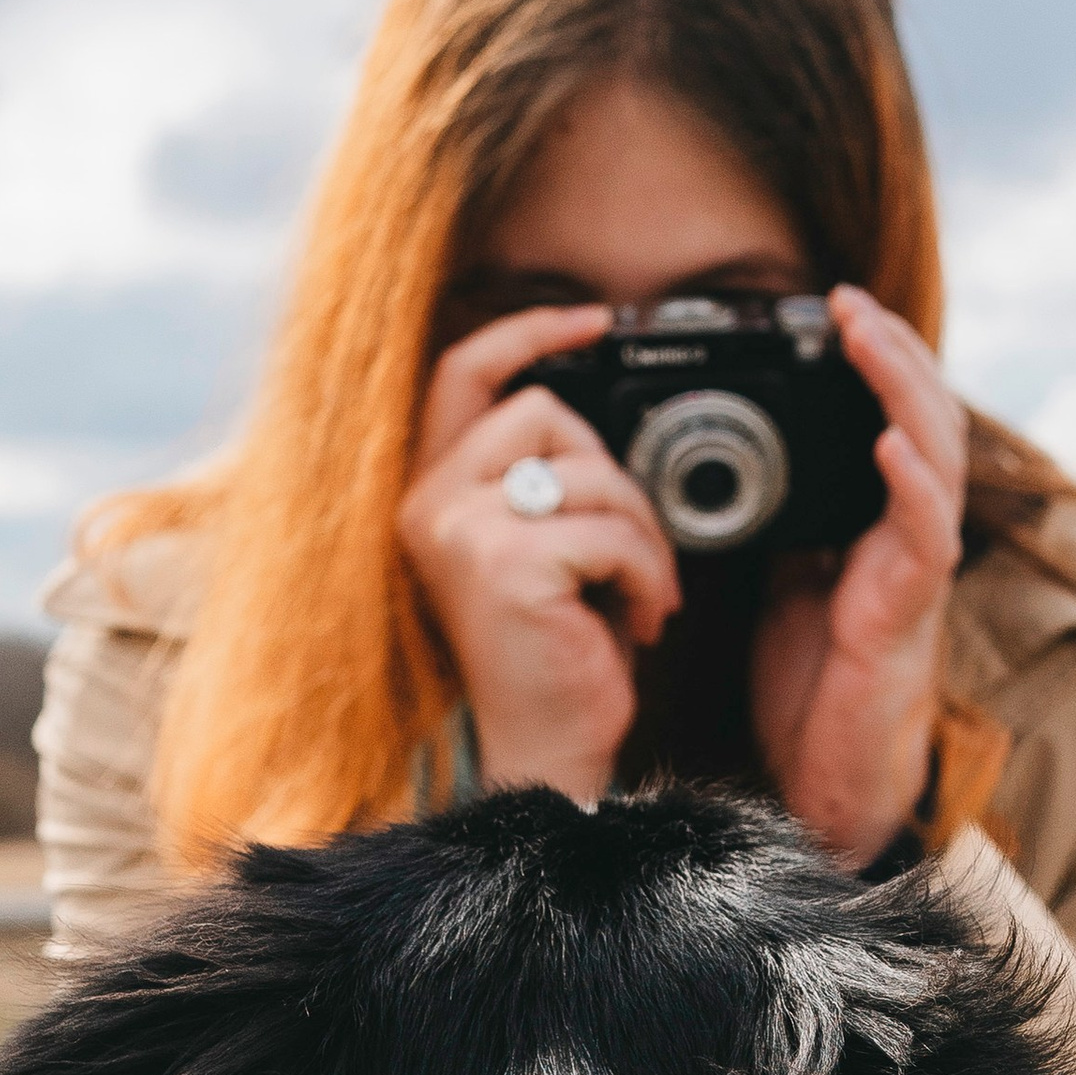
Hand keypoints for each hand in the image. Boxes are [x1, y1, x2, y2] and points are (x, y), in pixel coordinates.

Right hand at [397, 306, 681, 804]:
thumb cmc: (551, 656)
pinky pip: (613, 531)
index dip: (528, 332)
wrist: (545, 755)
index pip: (464, 372)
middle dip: (613, 478)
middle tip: (627, 553)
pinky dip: (646, 575)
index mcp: (431, 493)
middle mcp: (429, 505)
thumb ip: (538, 478)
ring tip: (635, 595)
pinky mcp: (506, 565)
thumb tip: (587, 409)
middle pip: (548, 413)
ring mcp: (461, 533)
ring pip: (592, 472)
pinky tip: (634, 622)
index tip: (594, 319)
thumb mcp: (535, 547)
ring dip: (641, 536)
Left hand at [749, 288, 966, 868]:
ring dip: (905, 391)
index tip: (835, 309)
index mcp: (877, 521)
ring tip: (870, 337)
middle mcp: (908, 535)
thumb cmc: (816, 686)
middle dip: (893, 353)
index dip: (875, 361)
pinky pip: (923, 536)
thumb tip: (736, 464)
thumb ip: (786, 521)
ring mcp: (915, 570)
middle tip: (849, 302)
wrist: (829, 783)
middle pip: (925, 420)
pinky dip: (909, 484)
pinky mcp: (907, 612)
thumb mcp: (786, 580)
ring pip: (935, 459)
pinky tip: (889, 444)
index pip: (893, 417)